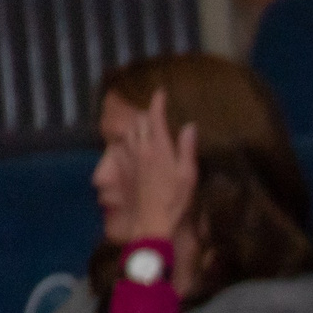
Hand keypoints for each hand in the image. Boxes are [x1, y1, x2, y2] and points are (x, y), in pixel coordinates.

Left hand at [126, 89, 198, 243]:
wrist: (153, 219)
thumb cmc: (175, 198)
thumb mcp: (188, 174)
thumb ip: (187, 148)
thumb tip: (189, 126)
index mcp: (159, 147)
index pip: (155, 117)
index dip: (157, 102)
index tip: (161, 93)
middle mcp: (142, 148)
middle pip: (139, 122)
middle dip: (147, 113)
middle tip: (156, 112)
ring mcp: (131, 158)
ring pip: (129, 132)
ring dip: (136, 125)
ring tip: (144, 125)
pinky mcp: (126, 169)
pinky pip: (122, 146)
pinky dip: (128, 140)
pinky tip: (132, 144)